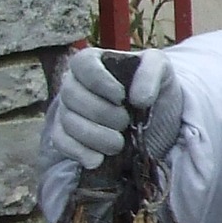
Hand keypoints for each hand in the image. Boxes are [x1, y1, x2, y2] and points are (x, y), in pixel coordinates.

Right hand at [54, 47, 181, 167]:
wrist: (155, 116)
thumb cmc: (152, 86)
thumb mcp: (161, 69)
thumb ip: (151, 72)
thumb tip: (137, 99)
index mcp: (92, 61)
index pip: (82, 64)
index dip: (99, 81)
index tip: (121, 97)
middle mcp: (74, 83)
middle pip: (72, 96)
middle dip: (101, 113)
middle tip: (126, 123)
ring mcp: (67, 109)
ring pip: (67, 121)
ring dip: (94, 136)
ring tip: (119, 145)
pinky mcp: (66, 134)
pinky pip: (61, 142)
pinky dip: (78, 152)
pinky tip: (97, 160)